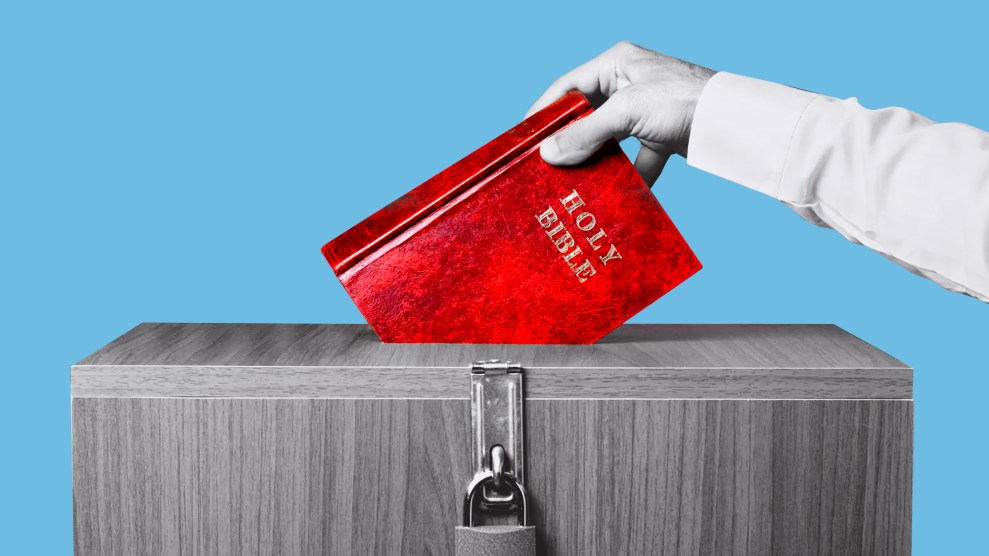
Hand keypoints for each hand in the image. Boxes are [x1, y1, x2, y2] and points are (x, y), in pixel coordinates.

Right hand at [527, 42, 714, 185]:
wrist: (734, 122)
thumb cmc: (683, 99)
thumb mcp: (627, 112)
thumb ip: (586, 133)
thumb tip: (548, 154)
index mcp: (617, 63)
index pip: (568, 86)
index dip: (545, 111)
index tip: (525, 137)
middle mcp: (629, 83)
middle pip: (587, 115)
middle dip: (569, 141)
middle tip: (544, 164)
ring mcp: (646, 110)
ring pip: (610, 139)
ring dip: (596, 161)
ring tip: (573, 181)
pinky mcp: (663, 135)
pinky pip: (636, 159)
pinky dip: (628, 177)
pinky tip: (617, 194)